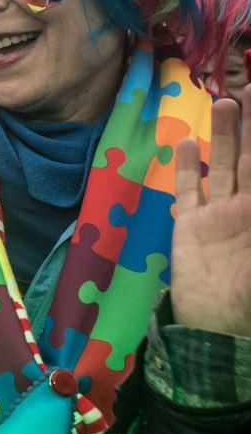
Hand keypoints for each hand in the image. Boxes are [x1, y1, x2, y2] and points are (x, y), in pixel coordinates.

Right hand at [171, 93, 250, 337]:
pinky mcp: (191, 226)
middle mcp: (250, 210)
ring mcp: (221, 216)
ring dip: (227, 136)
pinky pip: (190, 189)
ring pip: (226, 166)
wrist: (219, 330)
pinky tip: (188, 141)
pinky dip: (190, 166)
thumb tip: (250, 197)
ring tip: (227, 103)